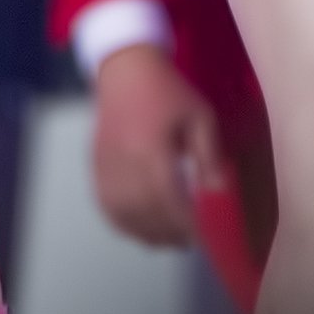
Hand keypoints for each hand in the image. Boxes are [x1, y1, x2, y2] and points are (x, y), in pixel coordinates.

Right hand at [92, 44, 229, 247]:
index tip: (203, 237)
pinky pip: (109, 211)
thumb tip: (218, 194)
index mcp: (151, 151)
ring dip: (149, 235)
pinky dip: (127, 226)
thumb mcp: (200, 116)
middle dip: (170, 233)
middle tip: (190, 241)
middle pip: (146, 215)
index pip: (169, 200)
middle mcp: (124, 167)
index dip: (186, 224)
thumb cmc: (168, 92)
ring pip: (126, 219)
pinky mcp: (96, 173)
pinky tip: (144, 229)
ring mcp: (105, 172)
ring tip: (171, 239)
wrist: (125, 71)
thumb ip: (208, 156)